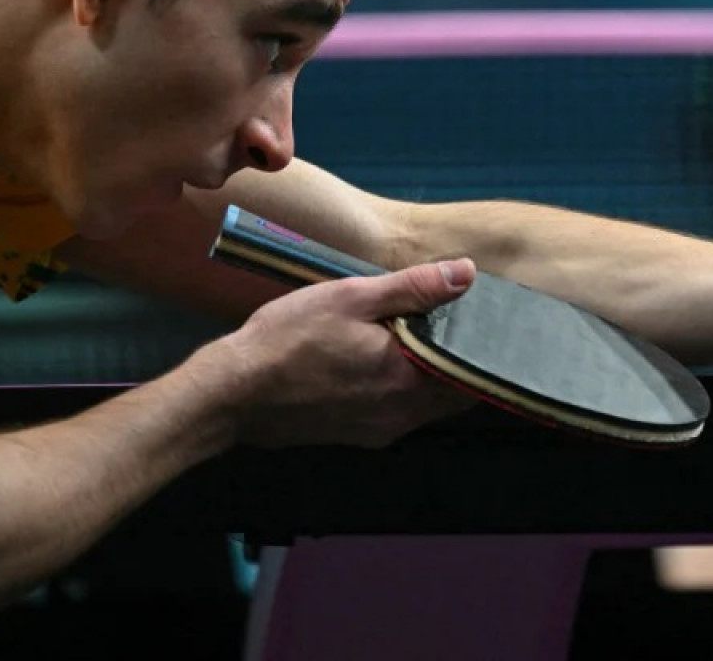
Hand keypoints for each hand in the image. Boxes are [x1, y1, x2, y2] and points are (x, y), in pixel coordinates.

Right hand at [202, 259, 480, 448]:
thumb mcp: (351, 297)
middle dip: (458, 358)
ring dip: (432, 375)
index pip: (471, 367)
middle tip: (451, 320)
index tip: (479, 315)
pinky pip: (402, 413)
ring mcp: (381, 431)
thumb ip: (413, 287)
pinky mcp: (360, 438)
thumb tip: (467, 274)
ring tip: (420, 336)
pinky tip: (387, 362)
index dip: (479, 341)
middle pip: (456, 390)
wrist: (233, 395)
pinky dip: (407, 390)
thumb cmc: (289, 339)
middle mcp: (403, 415)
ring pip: (430, 404)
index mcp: (408, 380)